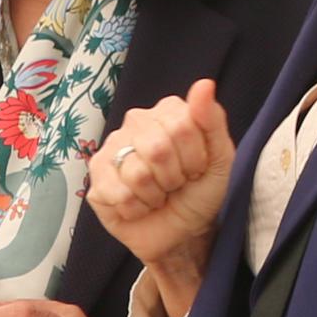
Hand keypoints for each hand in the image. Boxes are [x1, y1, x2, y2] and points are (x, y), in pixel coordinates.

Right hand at [88, 79, 233, 316]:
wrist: (182, 232)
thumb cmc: (199, 191)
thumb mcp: (220, 158)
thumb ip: (212, 119)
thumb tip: (204, 84)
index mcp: (166, 111)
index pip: (182, 126)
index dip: (195, 158)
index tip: (196, 169)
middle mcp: (134, 123)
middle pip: (157, 149)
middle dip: (174, 177)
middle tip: (175, 184)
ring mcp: (111, 150)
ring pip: (137, 173)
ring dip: (155, 196)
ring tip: (158, 196)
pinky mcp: (96, 181)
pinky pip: (117, 193)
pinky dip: (137, 209)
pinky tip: (139, 206)